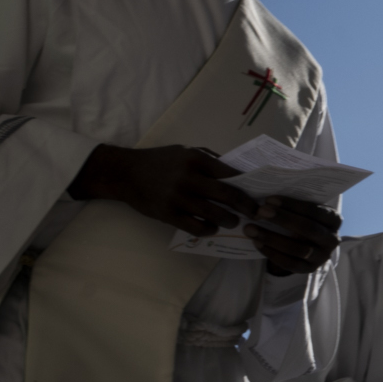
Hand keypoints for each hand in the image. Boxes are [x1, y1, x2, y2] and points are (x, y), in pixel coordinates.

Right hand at [71, 143, 251, 236]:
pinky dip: (207, 229)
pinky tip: (212, 228)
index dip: (248, 186)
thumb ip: (209, 160)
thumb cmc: (159, 161)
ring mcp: (177, 197)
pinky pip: (194, 226)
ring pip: (213, 213)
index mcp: (195, 159)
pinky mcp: (167, 213)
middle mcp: (188, 177)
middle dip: (246, 206)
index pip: (230, 174)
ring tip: (234, 221)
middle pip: (227, 195)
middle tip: (255, 213)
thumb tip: (238, 173)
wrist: (124, 172)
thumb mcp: (184, 151)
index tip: (259, 194)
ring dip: (229, 220)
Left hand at [247, 195, 342, 277]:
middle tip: (259, 212)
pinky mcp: (309, 269)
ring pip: (298, 248)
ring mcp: (322, 256)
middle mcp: (332, 239)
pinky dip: (271, 253)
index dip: (292, 205)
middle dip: (282, 219)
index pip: (315, 211)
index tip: (269, 199)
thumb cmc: (301, 220)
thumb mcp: (303, 211)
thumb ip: (294, 204)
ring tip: (250, 229)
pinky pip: (289, 263)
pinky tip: (256, 243)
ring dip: (271, 237)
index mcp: (334, 219)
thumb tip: (269, 194)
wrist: (306, 245)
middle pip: (308, 229)